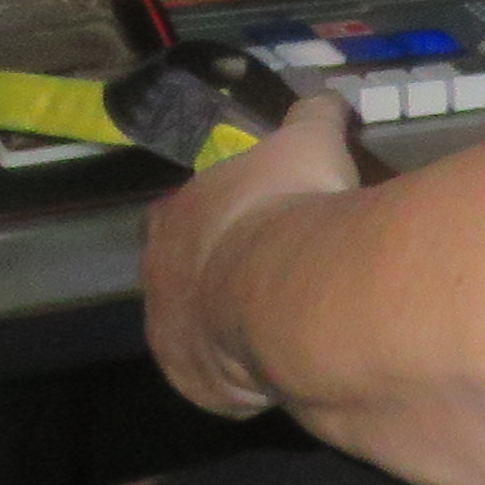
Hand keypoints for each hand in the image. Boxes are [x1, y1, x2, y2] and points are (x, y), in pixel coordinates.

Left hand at [136, 93, 360, 417]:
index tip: (244, 220)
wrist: (287, 292)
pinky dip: (248, 375)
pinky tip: (288, 362)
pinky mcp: (197, 384)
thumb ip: (312, 118)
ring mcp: (171, 338)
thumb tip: (327, 99)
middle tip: (269, 275)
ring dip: (229, 328)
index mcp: (173, 219)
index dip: (209, 217)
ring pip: (195, 333)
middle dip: (215, 277)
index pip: (174, 214)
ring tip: (284, 323)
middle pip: (177, 277)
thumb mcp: (308, 143)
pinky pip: (221, 381)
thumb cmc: (286, 207)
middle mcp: (157, 280)